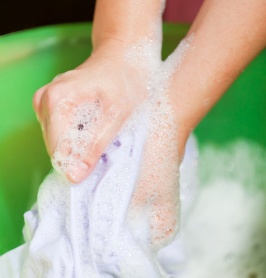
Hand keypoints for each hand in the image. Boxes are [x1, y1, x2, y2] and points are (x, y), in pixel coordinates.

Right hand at [33, 42, 145, 183]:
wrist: (124, 57)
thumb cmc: (124, 79)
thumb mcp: (116, 114)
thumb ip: (95, 145)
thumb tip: (75, 175)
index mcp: (57, 100)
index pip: (58, 149)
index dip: (76, 165)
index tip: (95, 169)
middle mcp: (45, 101)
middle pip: (56, 146)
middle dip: (78, 156)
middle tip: (104, 151)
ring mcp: (48, 103)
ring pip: (59, 141)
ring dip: (80, 147)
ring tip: (102, 138)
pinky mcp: (55, 106)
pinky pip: (62, 133)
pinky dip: (78, 138)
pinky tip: (94, 133)